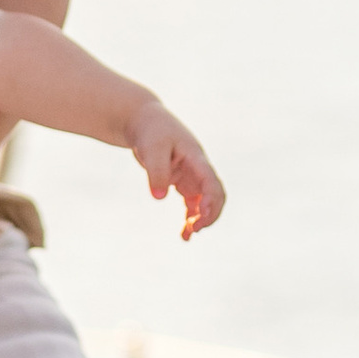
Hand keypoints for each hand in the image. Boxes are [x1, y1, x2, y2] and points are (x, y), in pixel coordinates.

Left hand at [128, 98, 225, 239]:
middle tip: (194, 230)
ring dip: (200, 219)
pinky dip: (190, 218)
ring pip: (204, 202)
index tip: (199, 219)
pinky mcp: (182, 181)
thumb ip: (156, 172)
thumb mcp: (151, 149)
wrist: (143, 121)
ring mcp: (191, 176)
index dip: (210, 202)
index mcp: (195, 158)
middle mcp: (198, 168)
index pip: (211, 182)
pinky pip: (192, 204)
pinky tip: (183, 233)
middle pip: (215, 195)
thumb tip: (159, 198)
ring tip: (186, 236)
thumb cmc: (150, 131)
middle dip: (209, 214)